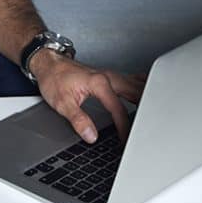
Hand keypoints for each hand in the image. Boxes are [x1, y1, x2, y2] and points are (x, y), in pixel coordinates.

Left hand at [31, 49, 146, 143]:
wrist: (48, 62)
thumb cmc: (53, 78)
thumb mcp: (62, 103)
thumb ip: (78, 120)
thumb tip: (91, 135)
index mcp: (99, 83)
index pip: (119, 109)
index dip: (124, 127)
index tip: (126, 140)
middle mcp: (108, 77)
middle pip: (136, 93)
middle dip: (145, 110)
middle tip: (148, 128)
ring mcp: (109, 75)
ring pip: (135, 85)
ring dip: (145, 98)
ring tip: (153, 114)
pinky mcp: (108, 76)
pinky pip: (130, 80)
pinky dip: (140, 88)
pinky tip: (145, 92)